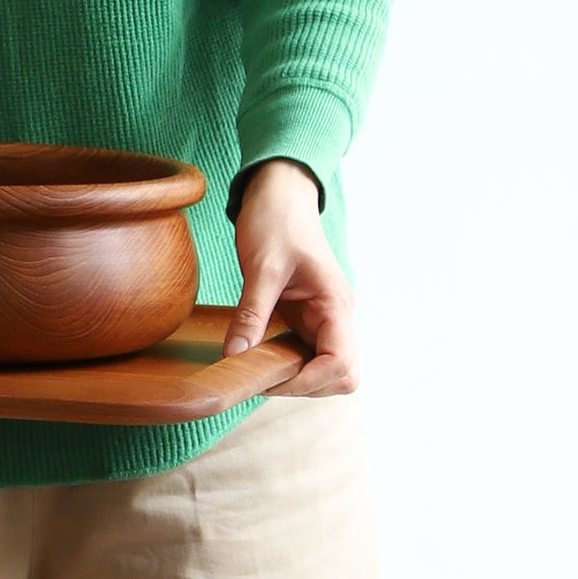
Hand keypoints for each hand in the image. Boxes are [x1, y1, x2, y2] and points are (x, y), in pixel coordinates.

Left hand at [223, 158, 356, 386]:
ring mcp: (324, 319)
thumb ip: (251, 313)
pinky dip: (286, 364)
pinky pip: (306, 354)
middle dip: (306, 386)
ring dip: (296, 377)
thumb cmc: (277, 220)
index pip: (341, 365)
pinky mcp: (307, 318)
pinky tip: (258, 356)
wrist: (280, 192)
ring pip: (325, 371)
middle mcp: (336, 317)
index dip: (308, 382)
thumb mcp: (261, 266)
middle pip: (342, 377)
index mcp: (335, 304)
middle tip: (263, 376)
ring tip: (257, 366)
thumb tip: (235, 357)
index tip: (269, 378)